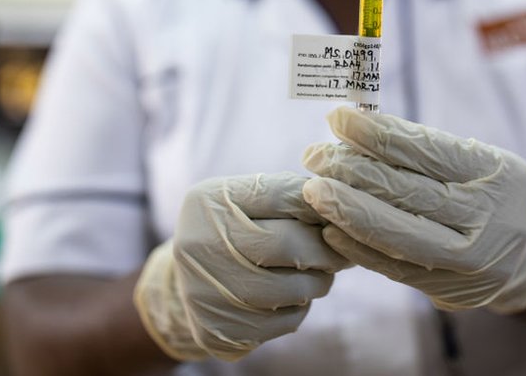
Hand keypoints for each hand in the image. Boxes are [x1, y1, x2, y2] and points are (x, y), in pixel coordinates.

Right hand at [134, 172, 348, 361]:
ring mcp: (205, 290)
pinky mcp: (219, 330)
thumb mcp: (247, 200)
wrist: (185, 283)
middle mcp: (199, 244)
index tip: (338, 218)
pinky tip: (291, 297)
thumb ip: (289, 195)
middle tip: (339, 254)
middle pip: (288, 245)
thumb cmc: (231, 230)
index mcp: (210, 201)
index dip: (320, 207)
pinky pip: (285, 322)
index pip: (282, 195)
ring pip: (293, 289)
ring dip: (318, 281)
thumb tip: (340, 209)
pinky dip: (300, 308)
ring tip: (318, 274)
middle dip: (325, 250)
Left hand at [302, 107, 525, 313]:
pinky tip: (330, 229)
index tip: (338, 119)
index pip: (425, 149)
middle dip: (352, 170)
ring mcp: (469, 258)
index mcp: (496, 172)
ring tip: (314, 190)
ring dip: (347, 210)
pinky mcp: (449, 289)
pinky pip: (393, 267)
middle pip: (407, 191)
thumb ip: (421, 148)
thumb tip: (352, 126)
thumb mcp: (474, 162)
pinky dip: (358, 247)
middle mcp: (487, 216)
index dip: (376, 133)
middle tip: (315, 156)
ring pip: (397, 233)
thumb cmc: (485, 193)